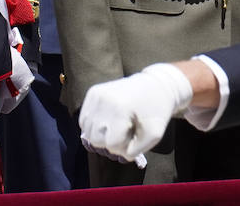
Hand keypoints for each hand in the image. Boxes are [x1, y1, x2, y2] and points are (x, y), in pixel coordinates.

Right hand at [78, 63, 192, 162]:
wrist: (156, 85)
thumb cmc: (156, 112)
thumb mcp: (154, 134)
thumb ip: (135, 151)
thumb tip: (113, 153)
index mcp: (120, 110)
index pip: (112, 145)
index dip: (124, 146)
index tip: (134, 134)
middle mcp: (104, 100)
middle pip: (95, 140)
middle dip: (110, 141)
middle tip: (125, 131)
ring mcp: (96, 94)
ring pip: (87, 132)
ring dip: (101, 134)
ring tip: (117, 124)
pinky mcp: (93, 92)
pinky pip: (84, 120)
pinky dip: (94, 125)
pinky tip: (108, 119)